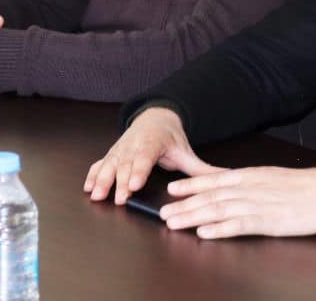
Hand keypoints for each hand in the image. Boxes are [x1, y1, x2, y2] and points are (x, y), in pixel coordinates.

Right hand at [84, 106, 212, 204]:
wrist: (154, 117)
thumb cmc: (171, 138)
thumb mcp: (187, 151)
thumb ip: (203, 169)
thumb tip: (227, 178)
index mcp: (153, 142)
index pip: (145, 157)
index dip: (139, 170)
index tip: (135, 184)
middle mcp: (133, 144)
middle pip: (126, 164)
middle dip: (121, 182)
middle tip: (120, 199)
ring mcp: (120, 148)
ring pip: (110, 164)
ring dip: (102, 180)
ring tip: (97, 195)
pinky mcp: (112, 153)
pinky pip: (101, 164)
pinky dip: (93, 175)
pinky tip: (88, 188)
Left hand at [159, 164, 315, 237]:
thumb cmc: (303, 186)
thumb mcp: (271, 177)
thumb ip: (251, 182)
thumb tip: (233, 186)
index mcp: (249, 176)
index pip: (213, 179)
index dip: (190, 185)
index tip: (172, 188)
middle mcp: (248, 188)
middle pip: (209, 197)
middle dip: (184, 205)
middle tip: (162, 212)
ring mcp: (256, 205)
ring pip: (217, 210)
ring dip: (193, 217)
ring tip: (174, 222)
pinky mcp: (268, 222)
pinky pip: (238, 226)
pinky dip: (219, 230)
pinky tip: (204, 233)